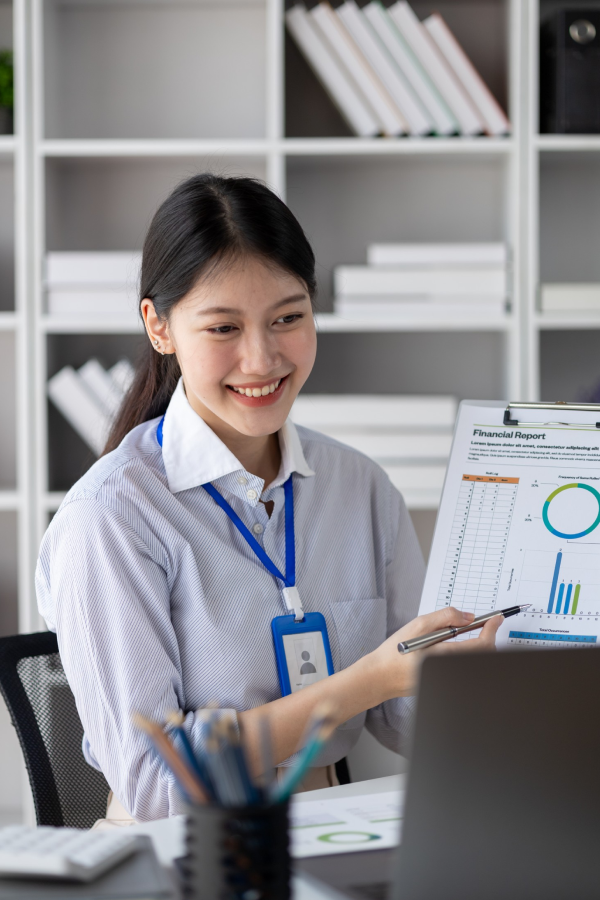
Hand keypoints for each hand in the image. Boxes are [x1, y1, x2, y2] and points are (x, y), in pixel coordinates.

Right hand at [366, 606, 501, 701]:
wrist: (381, 676)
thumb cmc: (395, 652)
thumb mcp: (418, 625)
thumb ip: (445, 617)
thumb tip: (468, 617)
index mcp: (445, 655)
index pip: (481, 644)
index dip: (492, 629)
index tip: (496, 619)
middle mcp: (450, 670)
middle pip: (481, 654)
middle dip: (486, 637)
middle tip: (483, 623)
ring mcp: (448, 678)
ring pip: (473, 660)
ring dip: (476, 645)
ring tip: (462, 633)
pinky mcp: (445, 682)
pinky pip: (462, 665)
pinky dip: (465, 653)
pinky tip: (452, 646)